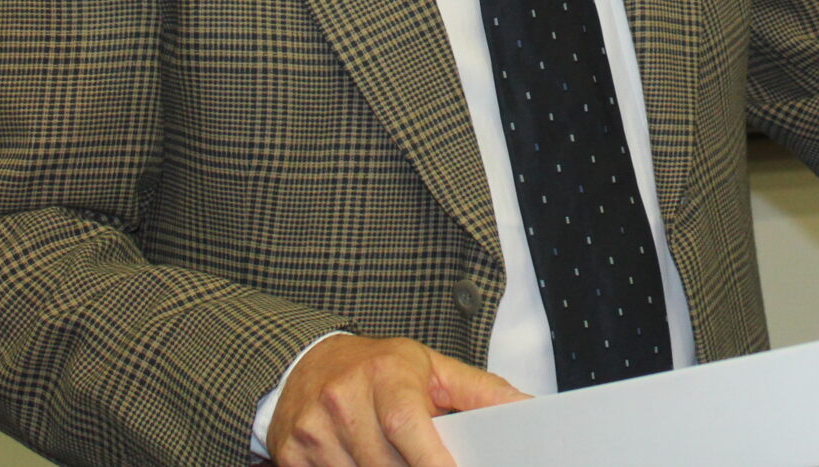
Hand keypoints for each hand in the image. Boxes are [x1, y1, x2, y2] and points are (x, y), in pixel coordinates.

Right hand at [267, 335, 526, 466]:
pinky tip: (361, 460)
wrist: (306, 362)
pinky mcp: (292, 453)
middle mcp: (344, 398)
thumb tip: (526, 408)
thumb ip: (480, 392)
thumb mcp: (432, 368)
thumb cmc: (378, 367)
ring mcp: (313, 428)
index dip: (431, 461)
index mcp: (385, 374)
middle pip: (385, 465)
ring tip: (393, 456)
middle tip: (428, 463)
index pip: (407, 425)